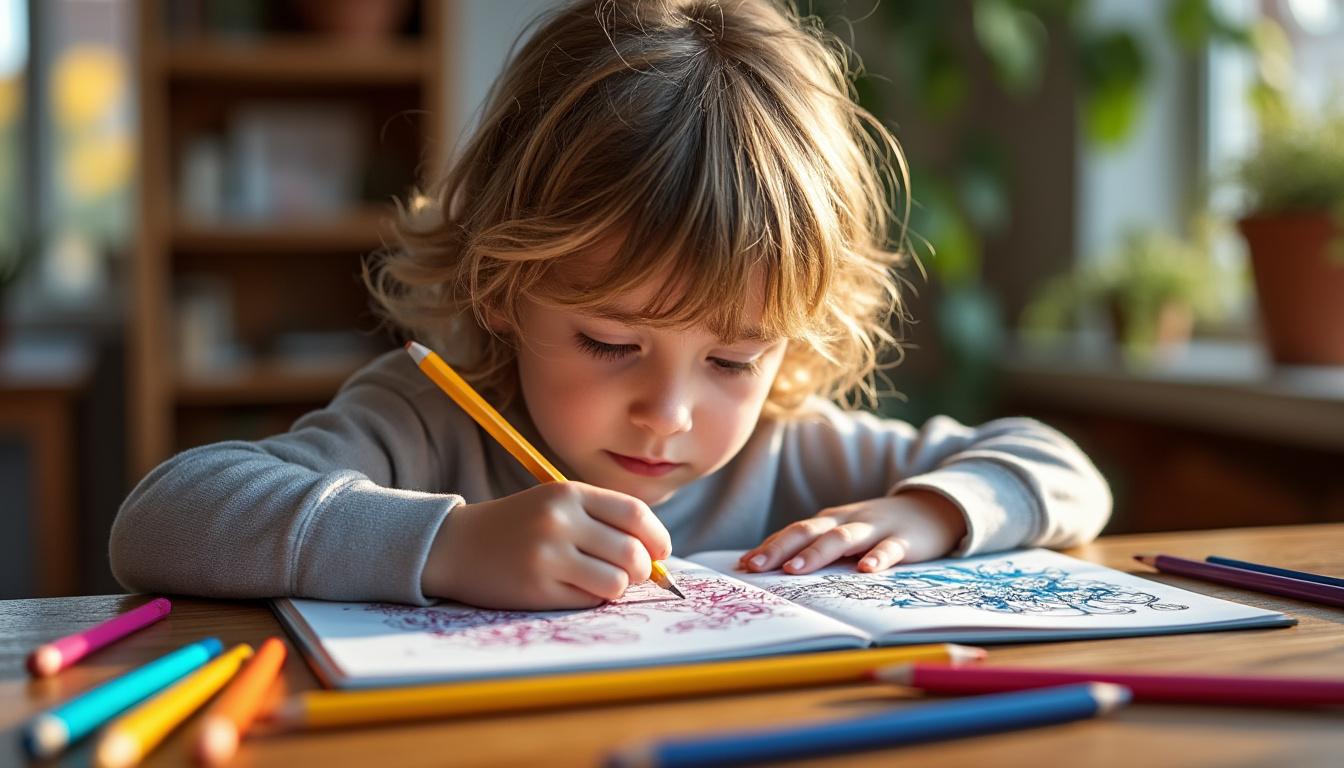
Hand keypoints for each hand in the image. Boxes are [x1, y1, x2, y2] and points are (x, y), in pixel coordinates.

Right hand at [421, 482, 671, 609]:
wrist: (456, 544)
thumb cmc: (519, 526)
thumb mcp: (557, 504)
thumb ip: (604, 520)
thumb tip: (658, 558)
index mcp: (569, 493)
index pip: (636, 515)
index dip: (657, 538)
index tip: (660, 553)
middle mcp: (560, 521)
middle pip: (633, 553)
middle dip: (643, 570)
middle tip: (633, 574)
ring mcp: (547, 555)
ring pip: (616, 582)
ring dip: (618, 588)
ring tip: (601, 583)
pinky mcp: (536, 588)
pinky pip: (588, 601)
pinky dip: (591, 599)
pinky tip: (573, 589)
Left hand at [738, 490, 966, 574]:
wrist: (933, 509)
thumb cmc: (879, 529)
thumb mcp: (846, 534)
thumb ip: (819, 549)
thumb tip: (777, 570)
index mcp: (830, 521)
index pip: (793, 531)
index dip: (768, 546)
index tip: (742, 565)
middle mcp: (847, 520)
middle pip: (809, 531)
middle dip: (780, 548)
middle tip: (755, 567)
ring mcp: (876, 528)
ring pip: (843, 538)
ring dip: (818, 552)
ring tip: (795, 569)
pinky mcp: (905, 539)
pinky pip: (890, 548)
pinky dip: (878, 557)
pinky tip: (867, 571)